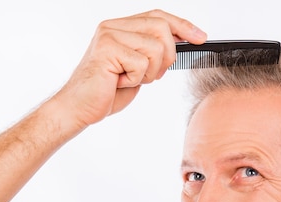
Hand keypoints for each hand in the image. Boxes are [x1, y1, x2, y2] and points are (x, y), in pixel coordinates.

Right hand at [50, 9, 206, 133]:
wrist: (80, 107)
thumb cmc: (107, 90)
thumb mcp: (139, 68)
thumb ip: (154, 53)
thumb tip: (183, 44)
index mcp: (121, 27)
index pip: (159, 16)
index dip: (183, 26)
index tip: (200, 37)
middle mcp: (114, 26)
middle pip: (162, 28)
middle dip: (168, 56)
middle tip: (153, 75)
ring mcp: (109, 35)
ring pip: (156, 48)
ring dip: (150, 72)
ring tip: (130, 79)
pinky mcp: (107, 48)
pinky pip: (142, 64)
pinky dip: (136, 80)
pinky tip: (119, 82)